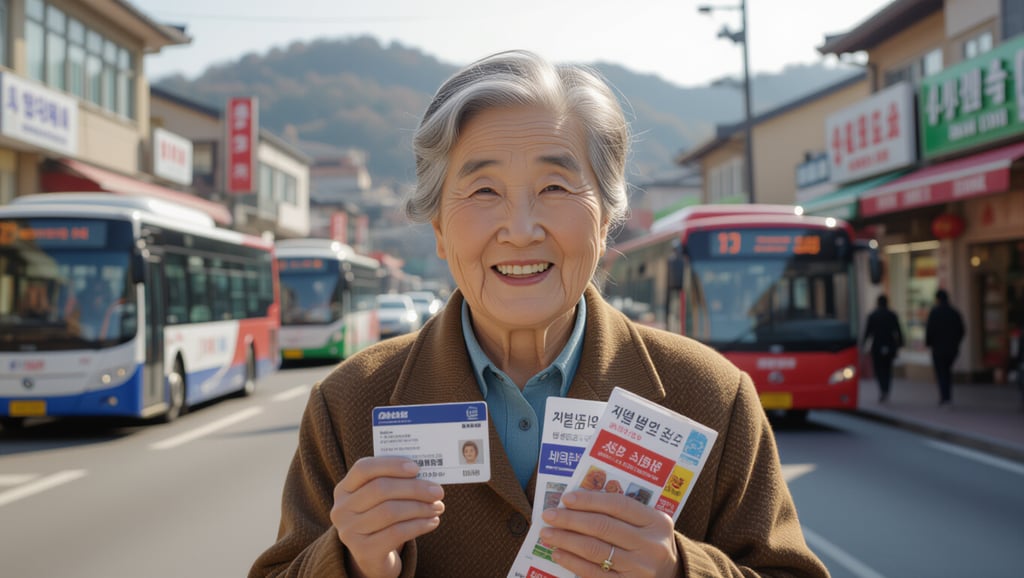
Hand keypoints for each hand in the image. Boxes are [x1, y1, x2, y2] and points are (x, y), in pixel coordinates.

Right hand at [331, 456, 444, 577]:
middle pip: (380, 489)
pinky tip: (433, 522)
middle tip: (438, 491)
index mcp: (344, 489)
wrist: (372, 556)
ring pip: (390, 511)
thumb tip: (426, 476)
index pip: (364, 468)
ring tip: (438, 506)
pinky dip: (419, 525)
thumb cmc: (381, 518)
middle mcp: (341, 509)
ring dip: (420, 507)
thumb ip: (395, 483)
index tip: (417, 468)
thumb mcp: (380, 499)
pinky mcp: (363, 550)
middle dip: (414, 488)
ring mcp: (349, 531)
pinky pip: (397, 533)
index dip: (391, 465)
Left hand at [538, 490, 678, 577]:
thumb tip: (578, 502)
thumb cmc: (649, 543)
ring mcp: (640, 568)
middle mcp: (650, 545)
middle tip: (549, 515)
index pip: (618, 505)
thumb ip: (622, 512)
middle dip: (571, 519)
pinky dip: (573, 562)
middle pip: (603, 527)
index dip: (590, 500)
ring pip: (595, 550)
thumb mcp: (647, 524)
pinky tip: (558, 554)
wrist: (671, 576)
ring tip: (548, 534)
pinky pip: (594, 573)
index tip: (566, 498)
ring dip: (566, 540)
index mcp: (657, 521)